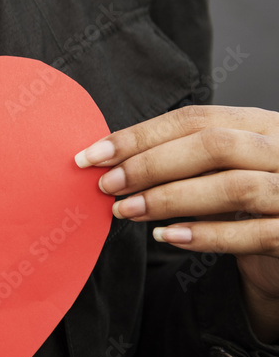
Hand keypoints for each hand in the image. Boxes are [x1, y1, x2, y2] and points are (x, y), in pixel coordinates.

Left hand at [74, 105, 278, 341]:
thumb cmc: (254, 204)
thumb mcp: (225, 169)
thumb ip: (184, 158)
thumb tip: (112, 160)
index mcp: (262, 125)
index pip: (195, 119)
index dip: (140, 135)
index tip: (94, 154)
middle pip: (213, 146)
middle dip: (150, 164)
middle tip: (106, 184)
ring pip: (232, 187)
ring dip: (169, 199)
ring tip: (126, 211)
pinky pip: (254, 233)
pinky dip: (206, 235)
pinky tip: (167, 237)